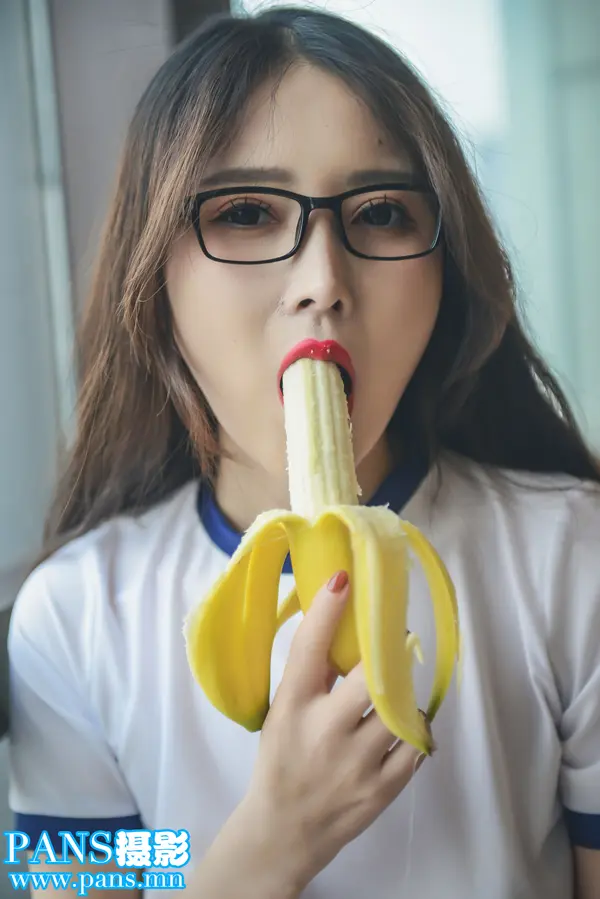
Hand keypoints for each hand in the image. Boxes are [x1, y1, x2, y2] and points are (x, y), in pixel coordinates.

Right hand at [243, 570, 431, 888]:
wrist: (283, 831)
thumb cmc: (281, 759)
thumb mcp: (283, 713)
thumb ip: (312, 677)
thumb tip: (347, 629)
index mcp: (292, 707)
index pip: (309, 650)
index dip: (327, 611)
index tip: (344, 579)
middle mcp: (324, 732)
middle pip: (370, 679)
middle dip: (392, 654)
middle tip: (401, 639)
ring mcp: (357, 763)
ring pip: (401, 710)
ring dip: (405, 695)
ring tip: (398, 693)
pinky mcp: (382, 789)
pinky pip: (416, 745)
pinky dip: (414, 730)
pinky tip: (402, 727)